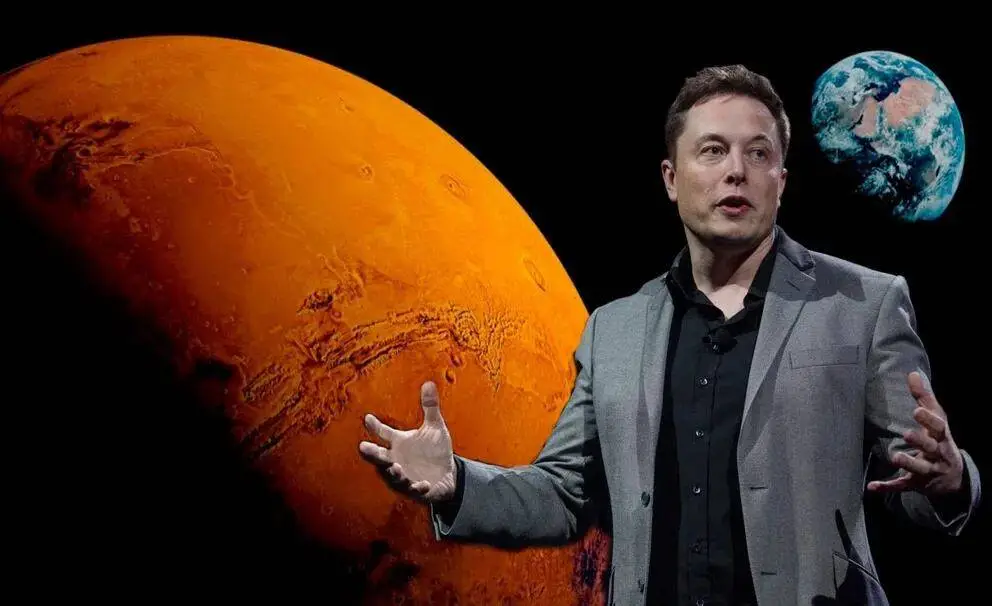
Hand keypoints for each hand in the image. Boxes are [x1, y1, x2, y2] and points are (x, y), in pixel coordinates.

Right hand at [358, 381, 456, 503]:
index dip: (375, 426)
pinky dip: (418, 487)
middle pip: (379, 457)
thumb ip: (430, 407)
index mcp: (398, 443)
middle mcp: (396, 460)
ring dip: (393, 473)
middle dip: (372, 453)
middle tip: (363, 447)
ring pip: (393, 476)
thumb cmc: (435, 451)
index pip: (383, 433)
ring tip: (394, 467)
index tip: (368, 418)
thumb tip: (428, 382)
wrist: (448, 474)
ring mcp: (405, 476)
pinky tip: (424, 484)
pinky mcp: (417, 490)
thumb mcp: (435, 427)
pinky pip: (414, 490)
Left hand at [868, 371, 963, 494]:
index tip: (917, 411)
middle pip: (931, 448)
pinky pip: (902, 486)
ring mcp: (928, 472)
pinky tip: (871, 487)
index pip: (939, 427)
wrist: (953, 478)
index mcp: (942, 437)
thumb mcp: (937, 419)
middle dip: (921, 442)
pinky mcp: (916, 484)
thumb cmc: (940, 440)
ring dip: (908, 463)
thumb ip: (924, 398)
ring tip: (895, 457)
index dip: (929, 420)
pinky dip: (887, 487)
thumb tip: (912, 373)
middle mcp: (938, 455)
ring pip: (919, 469)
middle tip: (907, 434)